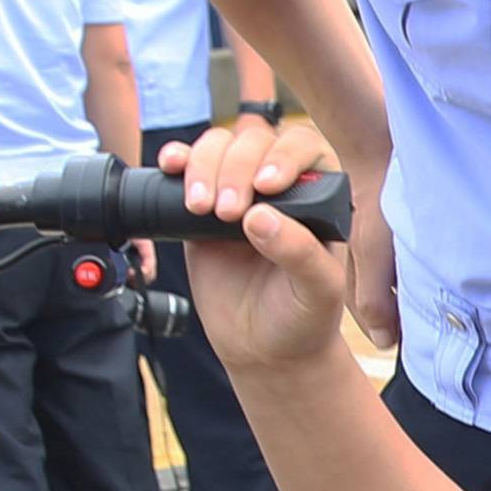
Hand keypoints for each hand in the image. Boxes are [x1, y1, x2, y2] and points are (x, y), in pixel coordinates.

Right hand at [161, 112, 399, 345]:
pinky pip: (187, 169)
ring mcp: (238, 192)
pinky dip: (177, 161)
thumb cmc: (303, 317)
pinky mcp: (203, 208)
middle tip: (227, 212)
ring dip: (204, 166)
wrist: (265, 349)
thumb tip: (259, 216)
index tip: (266, 186)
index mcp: (319, 194)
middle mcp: (279, 185)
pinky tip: (171, 166)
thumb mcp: (317, 290)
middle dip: (236, 169)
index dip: (282, 156)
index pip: (303, 148)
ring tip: (199, 209)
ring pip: (219, 147)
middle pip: (254, 141)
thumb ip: (299, 253)